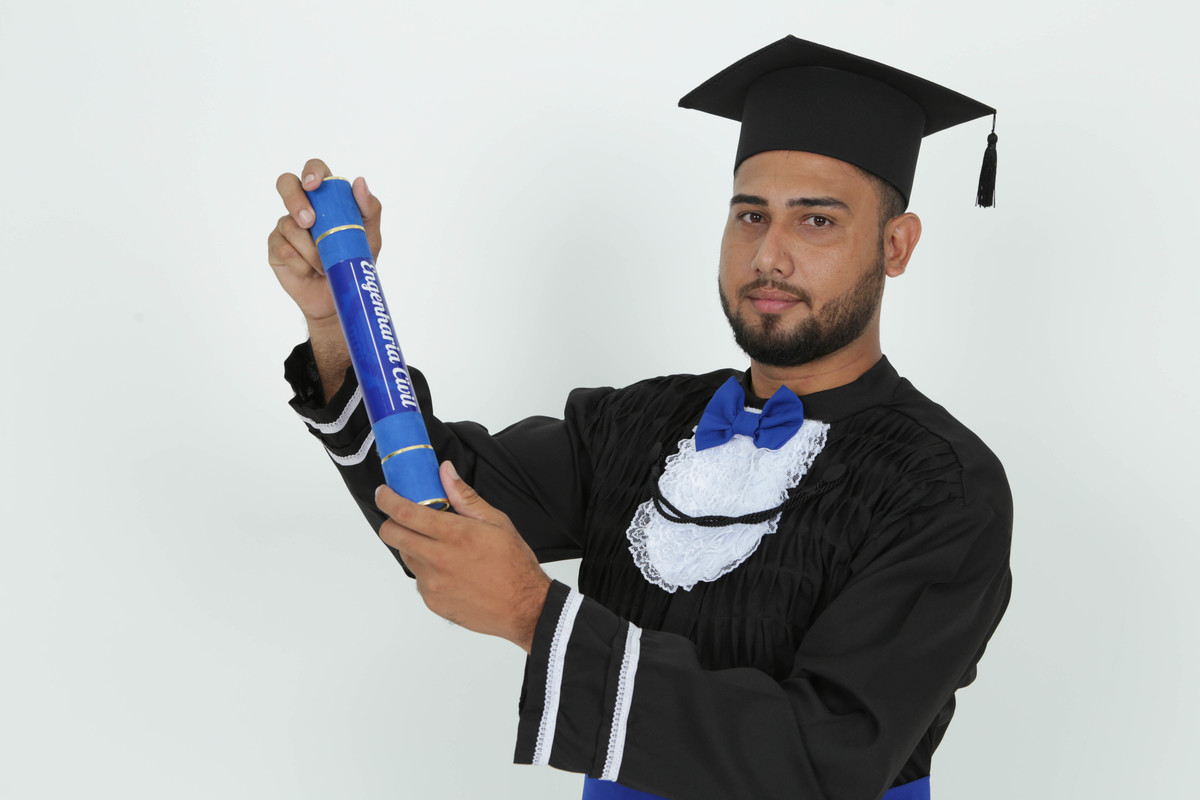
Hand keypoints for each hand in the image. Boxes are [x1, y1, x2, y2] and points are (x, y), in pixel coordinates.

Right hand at [267, 158, 382, 329]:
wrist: (339, 297)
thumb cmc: (354, 261)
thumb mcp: (370, 237)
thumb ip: (369, 210)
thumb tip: (360, 182)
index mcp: (326, 197)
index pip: (314, 170)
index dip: (311, 171)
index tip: (313, 184)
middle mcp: (303, 206)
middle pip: (286, 184)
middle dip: (295, 200)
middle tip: (309, 222)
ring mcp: (286, 226)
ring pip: (289, 225)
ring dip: (310, 248)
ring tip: (324, 264)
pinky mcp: (276, 247)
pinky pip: (283, 248)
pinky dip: (301, 263)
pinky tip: (310, 271)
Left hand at [375, 462, 551, 652]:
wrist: (524, 608)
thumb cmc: (514, 564)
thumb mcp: (496, 522)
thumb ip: (465, 496)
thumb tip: (445, 471)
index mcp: (454, 534)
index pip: (404, 512)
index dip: (387, 499)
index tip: (384, 493)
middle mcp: (438, 559)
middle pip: (391, 534)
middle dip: (391, 521)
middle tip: (404, 518)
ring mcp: (432, 583)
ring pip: (405, 556)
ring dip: (413, 546)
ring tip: (440, 547)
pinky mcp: (432, 601)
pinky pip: (419, 579)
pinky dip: (427, 569)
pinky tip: (451, 570)